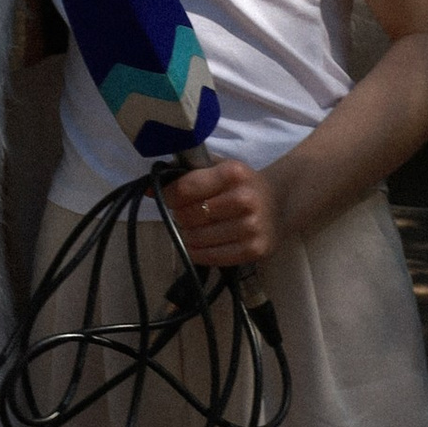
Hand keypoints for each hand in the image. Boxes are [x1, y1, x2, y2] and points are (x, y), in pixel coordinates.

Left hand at [160, 155, 284, 268]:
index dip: (169, 196)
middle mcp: (244, 199)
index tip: (168, 198)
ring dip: (187, 235)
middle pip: (189, 216)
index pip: (186, 189)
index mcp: (233, 173)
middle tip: (185, 214)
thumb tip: (147, 190)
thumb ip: (184, 176)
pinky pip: (211, 257)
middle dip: (180, 216)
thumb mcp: (217, 169)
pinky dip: (197, 252)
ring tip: (194, 228)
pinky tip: (199, 244)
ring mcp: (251, 227)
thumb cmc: (241, 184)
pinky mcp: (254, 250)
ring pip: (197, 238)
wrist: (280, 203)